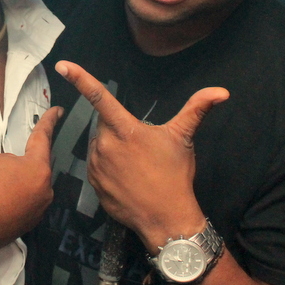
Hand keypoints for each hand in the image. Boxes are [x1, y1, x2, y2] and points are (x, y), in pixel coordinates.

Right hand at [0, 106, 61, 255]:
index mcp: (37, 169)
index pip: (43, 137)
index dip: (49, 120)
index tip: (58, 110)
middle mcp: (44, 191)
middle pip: (34, 164)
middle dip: (18, 159)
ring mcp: (37, 211)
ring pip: (28, 184)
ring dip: (14, 178)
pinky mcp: (26, 226)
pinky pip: (23, 202)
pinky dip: (11, 196)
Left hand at [55, 60, 228, 249]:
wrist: (165, 219)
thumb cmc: (175, 176)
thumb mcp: (184, 139)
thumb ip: (197, 109)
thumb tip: (222, 92)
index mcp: (125, 129)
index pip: (99, 97)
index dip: (80, 78)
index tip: (62, 65)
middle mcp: (105, 144)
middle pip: (103, 124)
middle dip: (117, 128)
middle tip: (138, 145)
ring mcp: (96, 165)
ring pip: (99, 145)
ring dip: (111, 148)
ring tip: (134, 164)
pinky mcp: (93, 182)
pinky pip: (96, 166)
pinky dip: (107, 167)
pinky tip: (126, 177)